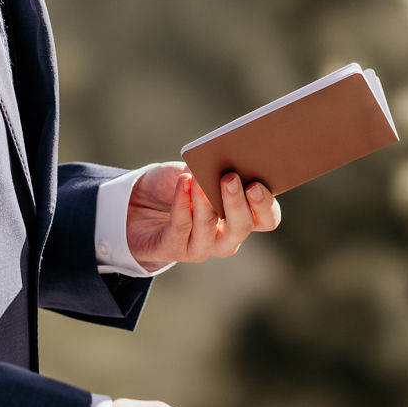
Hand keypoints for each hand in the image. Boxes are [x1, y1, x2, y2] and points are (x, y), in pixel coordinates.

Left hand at [125, 164, 279, 270]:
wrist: (140, 204)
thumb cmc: (180, 183)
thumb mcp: (198, 169)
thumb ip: (213, 167)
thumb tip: (220, 157)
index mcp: (245, 217)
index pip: (267, 219)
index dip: (265, 204)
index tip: (256, 183)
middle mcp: (227, 237)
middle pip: (242, 226)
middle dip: (237, 202)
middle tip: (230, 178)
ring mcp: (202, 247)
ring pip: (209, 228)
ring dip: (204, 202)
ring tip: (199, 179)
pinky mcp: (174, 249)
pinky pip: (180, 226)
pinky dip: (182, 202)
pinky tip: (183, 182)